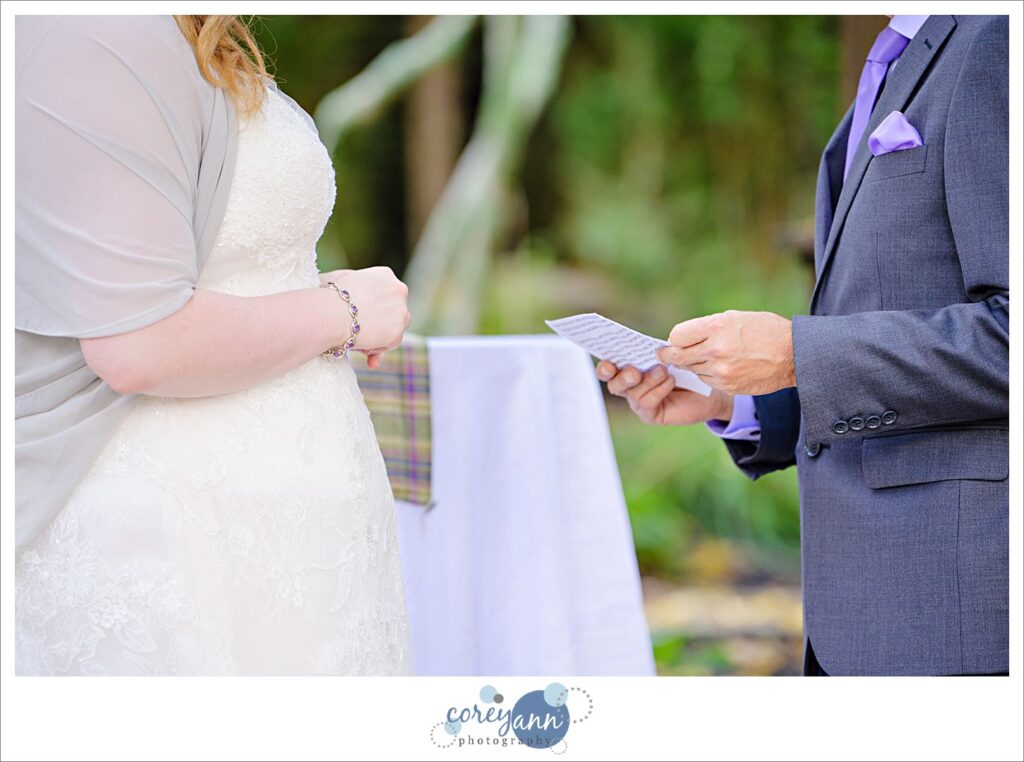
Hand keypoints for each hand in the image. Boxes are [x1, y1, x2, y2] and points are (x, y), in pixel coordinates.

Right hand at [320, 267, 410, 357]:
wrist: (329, 313)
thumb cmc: (327, 296)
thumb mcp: (340, 278)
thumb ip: (353, 281)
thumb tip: (351, 288)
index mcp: (385, 275)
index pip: (387, 294)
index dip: (374, 309)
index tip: (361, 317)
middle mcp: (398, 289)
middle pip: (396, 310)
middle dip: (381, 323)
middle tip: (361, 332)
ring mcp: (400, 311)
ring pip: (397, 327)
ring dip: (381, 336)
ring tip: (360, 340)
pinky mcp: (397, 331)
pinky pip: (390, 344)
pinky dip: (377, 348)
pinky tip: (362, 346)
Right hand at [596, 361, 733, 425]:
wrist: (709, 391)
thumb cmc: (686, 368)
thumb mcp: (668, 356)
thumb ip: (653, 353)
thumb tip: (644, 348)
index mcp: (628, 369)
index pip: (608, 369)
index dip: (603, 366)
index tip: (608, 360)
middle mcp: (629, 388)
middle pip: (614, 384)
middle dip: (621, 377)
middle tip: (634, 371)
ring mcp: (638, 403)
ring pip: (632, 393)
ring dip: (647, 380)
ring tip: (663, 370)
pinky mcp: (651, 415)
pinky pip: (647, 403)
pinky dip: (658, 390)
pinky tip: (671, 380)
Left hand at [655, 310, 795, 395]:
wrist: (794, 355)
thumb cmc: (765, 331)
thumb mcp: (735, 318)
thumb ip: (707, 328)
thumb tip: (681, 338)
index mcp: (717, 327)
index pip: (676, 336)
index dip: (675, 339)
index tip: (675, 341)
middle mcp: (716, 350)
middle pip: (677, 356)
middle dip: (669, 356)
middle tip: (663, 355)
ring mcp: (721, 371)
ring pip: (692, 370)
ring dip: (694, 365)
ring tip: (711, 357)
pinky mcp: (728, 386)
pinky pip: (707, 380)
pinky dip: (709, 375)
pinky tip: (723, 367)